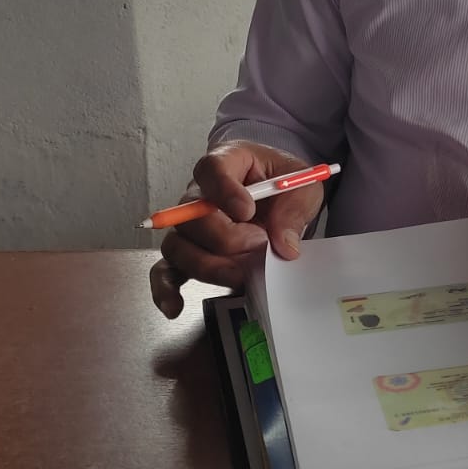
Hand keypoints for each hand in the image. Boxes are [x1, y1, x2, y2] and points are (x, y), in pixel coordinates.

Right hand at [149, 141, 324, 318]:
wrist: (279, 199)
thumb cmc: (285, 185)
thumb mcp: (302, 186)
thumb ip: (294, 209)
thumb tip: (284, 246)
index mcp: (228, 162)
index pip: (212, 169)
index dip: (224, 190)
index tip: (247, 210)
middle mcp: (200, 193)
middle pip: (190, 216)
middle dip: (225, 238)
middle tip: (259, 244)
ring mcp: (190, 225)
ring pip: (178, 246)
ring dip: (209, 266)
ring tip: (242, 274)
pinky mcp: (190, 253)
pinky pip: (165, 271)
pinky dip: (166, 290)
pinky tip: (175, 306)